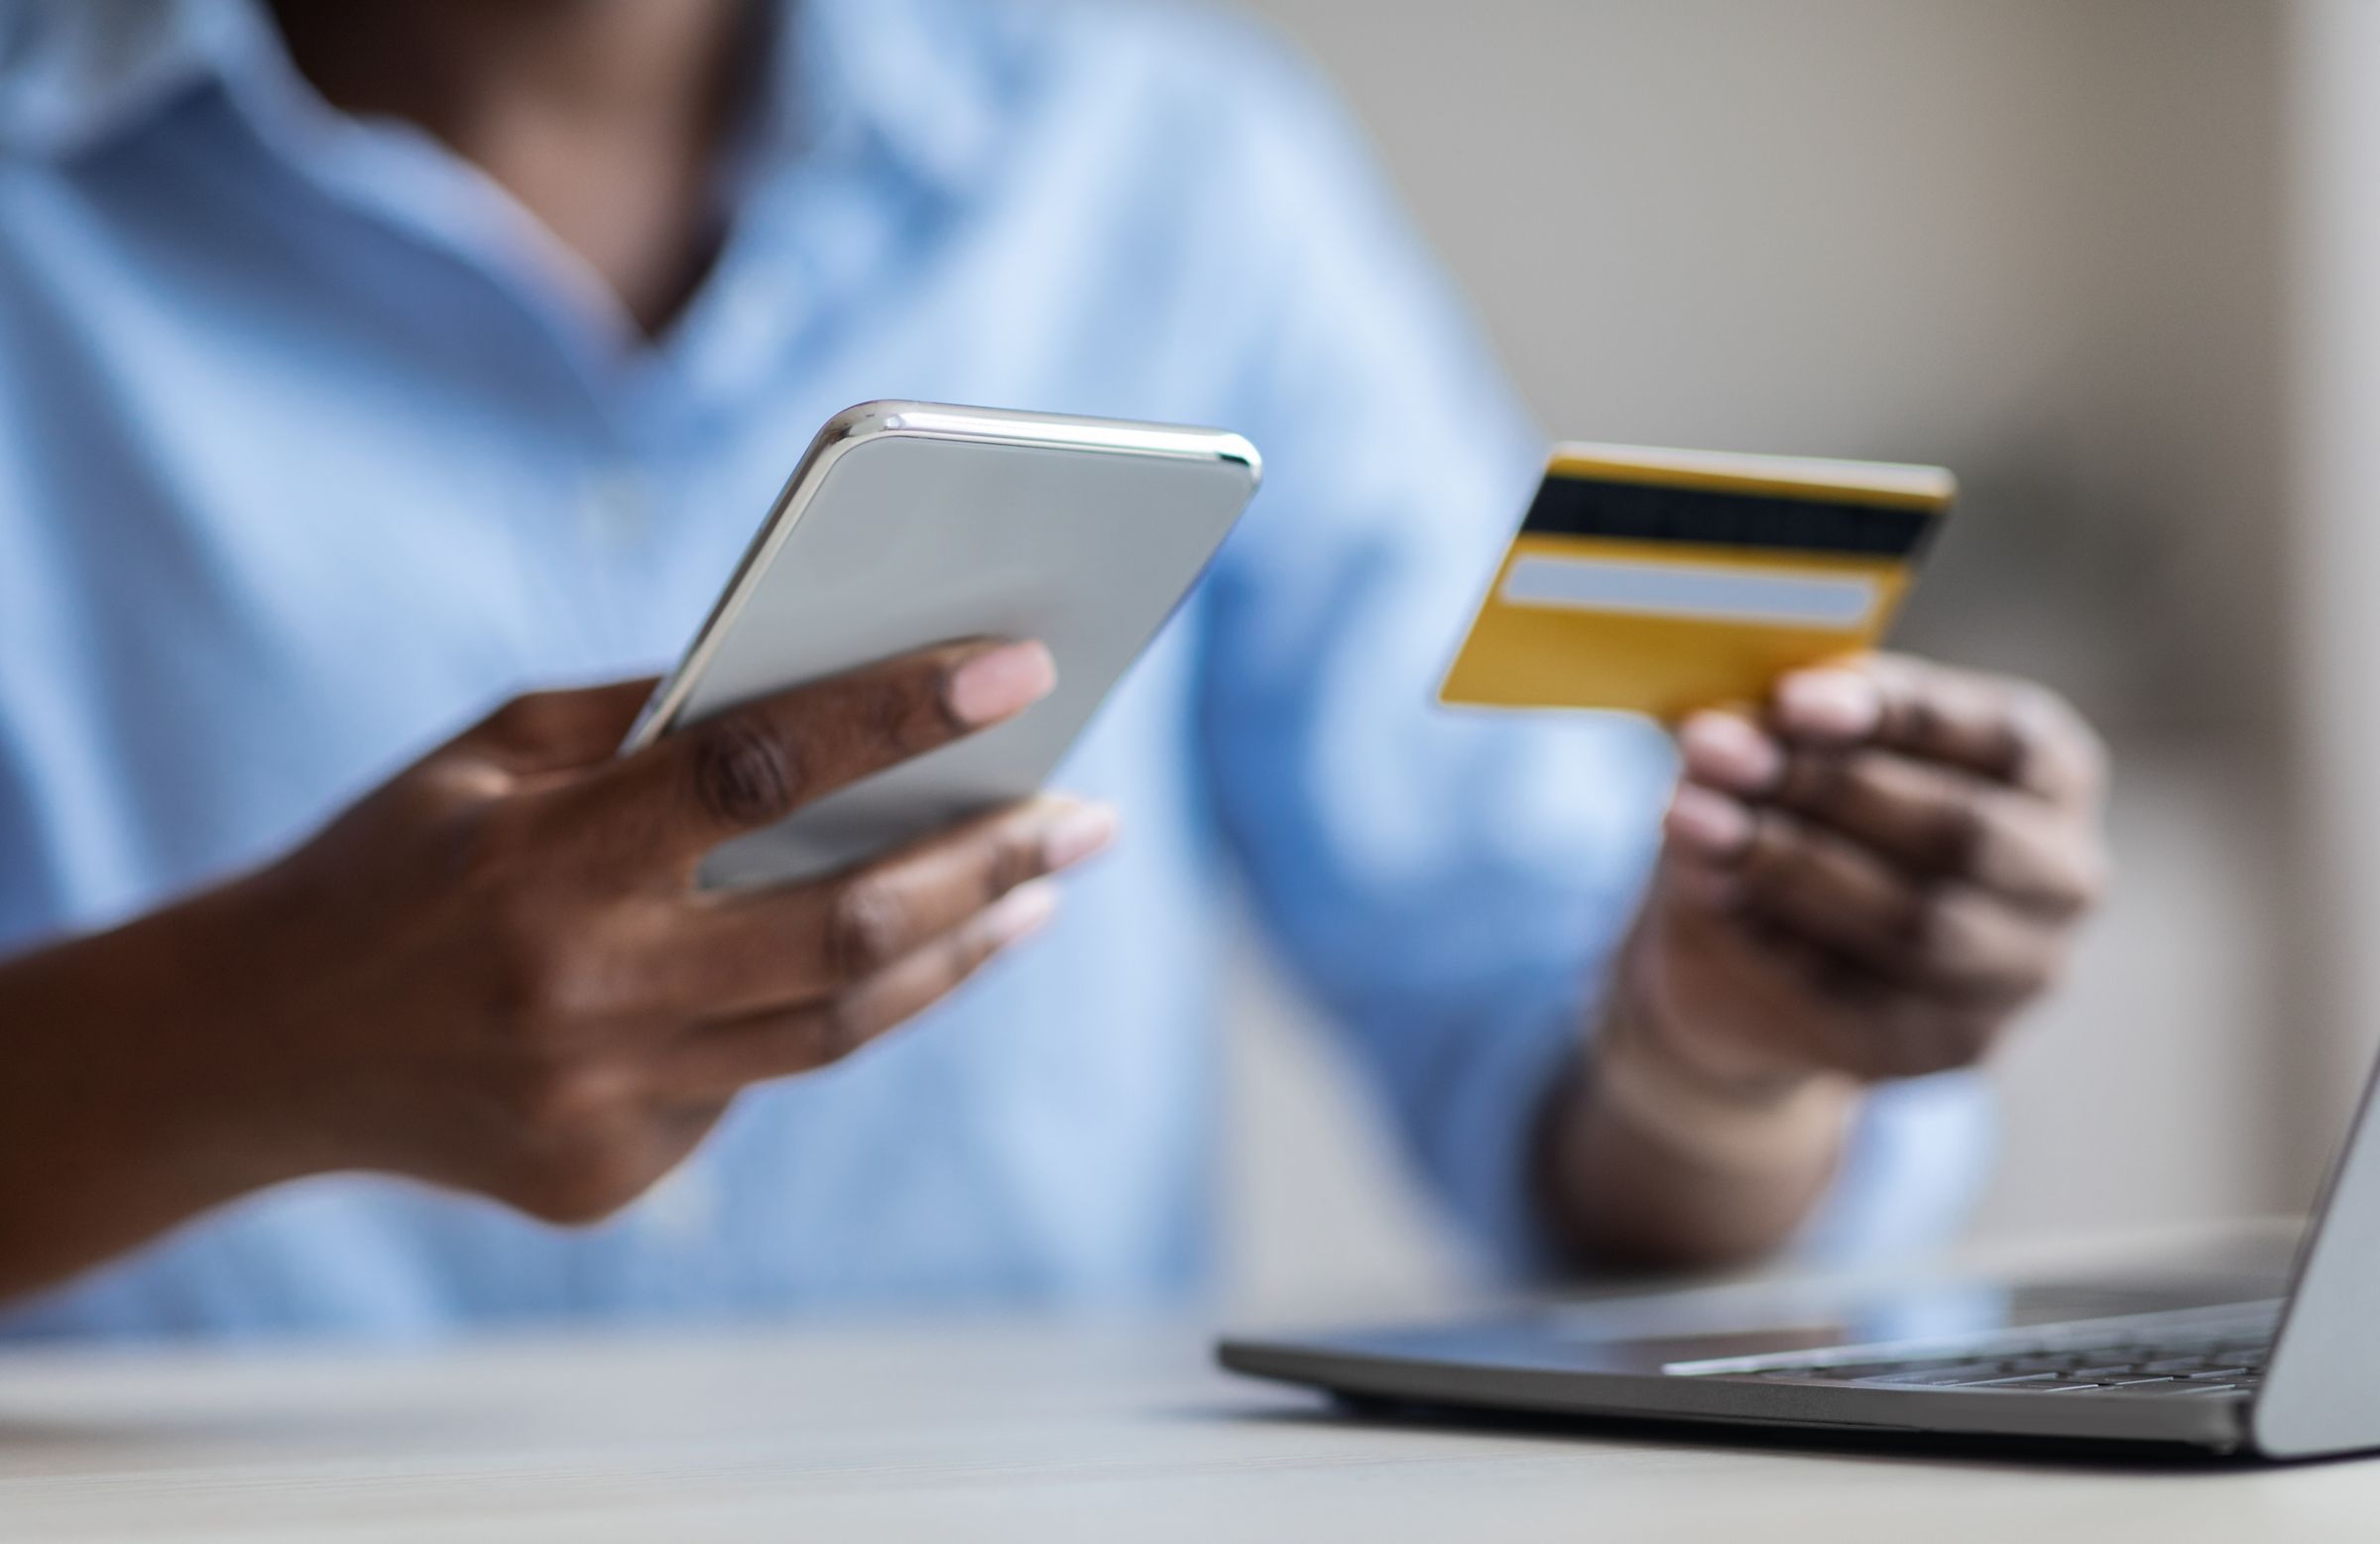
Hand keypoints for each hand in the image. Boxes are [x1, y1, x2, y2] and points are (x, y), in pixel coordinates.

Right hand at [141, 639, 1110, 1225]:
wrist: (259, 1046)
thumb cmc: (395, 861)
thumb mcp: (496, 752)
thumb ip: (654, 719)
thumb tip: (844, 684)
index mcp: (543, 857)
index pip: (760, 768)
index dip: (901, 714)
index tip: (1021, 670)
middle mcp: (581, 992)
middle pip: (848, 929)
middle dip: (992, 860)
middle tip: (1087, 815)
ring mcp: (600, 1104)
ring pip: (839, 1028)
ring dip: (961, 950)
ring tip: (1037, 886)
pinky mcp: (609, 1175)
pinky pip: (759, 1077)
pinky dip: (830, 1011)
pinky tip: (889, 957)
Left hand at [1626, 653, 2108, 1096]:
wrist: (1759, 960)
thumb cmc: (1801, 814)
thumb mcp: (1796, 751)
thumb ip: (1779, 738)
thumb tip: (1717, 740)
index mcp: (2051, 775)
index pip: (2007, 741)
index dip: (1903, 715)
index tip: (1791, 699)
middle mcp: (2062, 877)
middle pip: (1963, 831)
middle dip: (1829, 787)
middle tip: (1717, 756)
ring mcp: (2018, 973)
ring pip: (1914, 921)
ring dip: (1789, 863)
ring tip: (1688, 817)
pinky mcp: (1950, 1044)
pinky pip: (1863, 994)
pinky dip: (1773, 937)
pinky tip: (1706, 890)